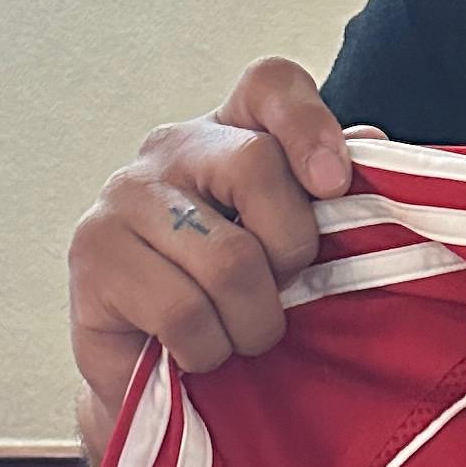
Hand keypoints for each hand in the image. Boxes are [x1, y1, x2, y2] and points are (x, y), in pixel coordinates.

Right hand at [67, 58, 351, 463]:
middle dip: (291, 248)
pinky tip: (198, 353)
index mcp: (230, 134)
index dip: (309, 122)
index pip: (270, 84)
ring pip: (227, 257)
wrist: (154, 382)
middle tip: (284, 291)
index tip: (334, 184)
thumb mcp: (293, 254)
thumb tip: (372, 146)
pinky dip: (209, 349)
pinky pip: (184, 311)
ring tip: (240, 337)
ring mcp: (124, 197)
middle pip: (256, 164)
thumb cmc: (235, 309)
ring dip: (254, 321)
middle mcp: (171, 150)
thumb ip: (332, 199)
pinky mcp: (93, 254)